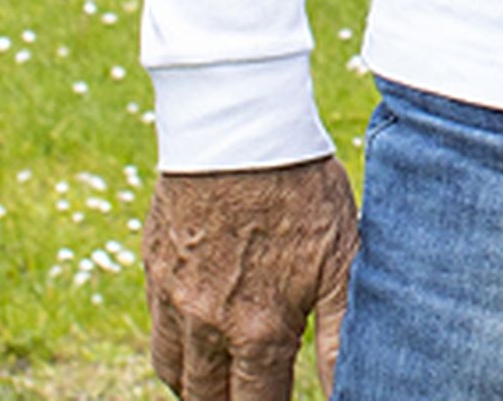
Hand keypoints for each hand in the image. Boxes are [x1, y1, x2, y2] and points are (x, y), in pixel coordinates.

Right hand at [145, 157, 358, 400]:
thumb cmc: (300, 189)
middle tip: (255, 394)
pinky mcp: (154, 271)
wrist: (235, 128)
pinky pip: (157, 334)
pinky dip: (176, 352)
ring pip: (175, 376)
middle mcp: (207, 326)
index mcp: (258, 331)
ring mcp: (174, 300)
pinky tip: (200, 341)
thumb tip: (347, 393)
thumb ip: (341, 336)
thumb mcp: (340, 258)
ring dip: (200, 389)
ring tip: (226, 385)